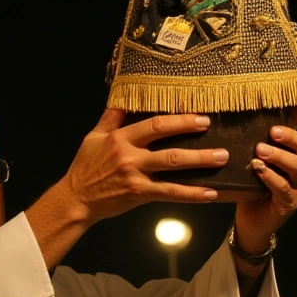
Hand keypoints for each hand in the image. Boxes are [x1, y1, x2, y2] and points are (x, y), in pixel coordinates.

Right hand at [60, 108, 225, 225]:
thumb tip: (124, 98)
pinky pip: (170, 193)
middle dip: (196, 141)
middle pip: (169, 147)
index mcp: (120, 138)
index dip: (179, 120)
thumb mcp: (94, 136)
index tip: (199, 118)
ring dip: (200, 164)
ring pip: (173, 169)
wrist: (76, 198)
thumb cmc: (85, 167)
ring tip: (221, 159)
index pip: (154, 125)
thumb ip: (111, 117)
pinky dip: (192, 194)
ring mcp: (136, 176)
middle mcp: (130, 156)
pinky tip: (210, 194)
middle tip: (217, 137)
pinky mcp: (139, 194)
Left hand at [232, 126, 296, 255]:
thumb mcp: (258, 166)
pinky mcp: (290, 204)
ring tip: (259, 152)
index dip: (290, 133)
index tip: (272, 128)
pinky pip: (283, 188)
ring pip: (295, 168)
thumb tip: (245, 129)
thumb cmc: (253, 189)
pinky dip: (271, 177)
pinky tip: (259, 170)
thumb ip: (259, 151)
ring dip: (277, 157)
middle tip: (262, 141)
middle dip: (284, 142)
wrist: (251, 221)